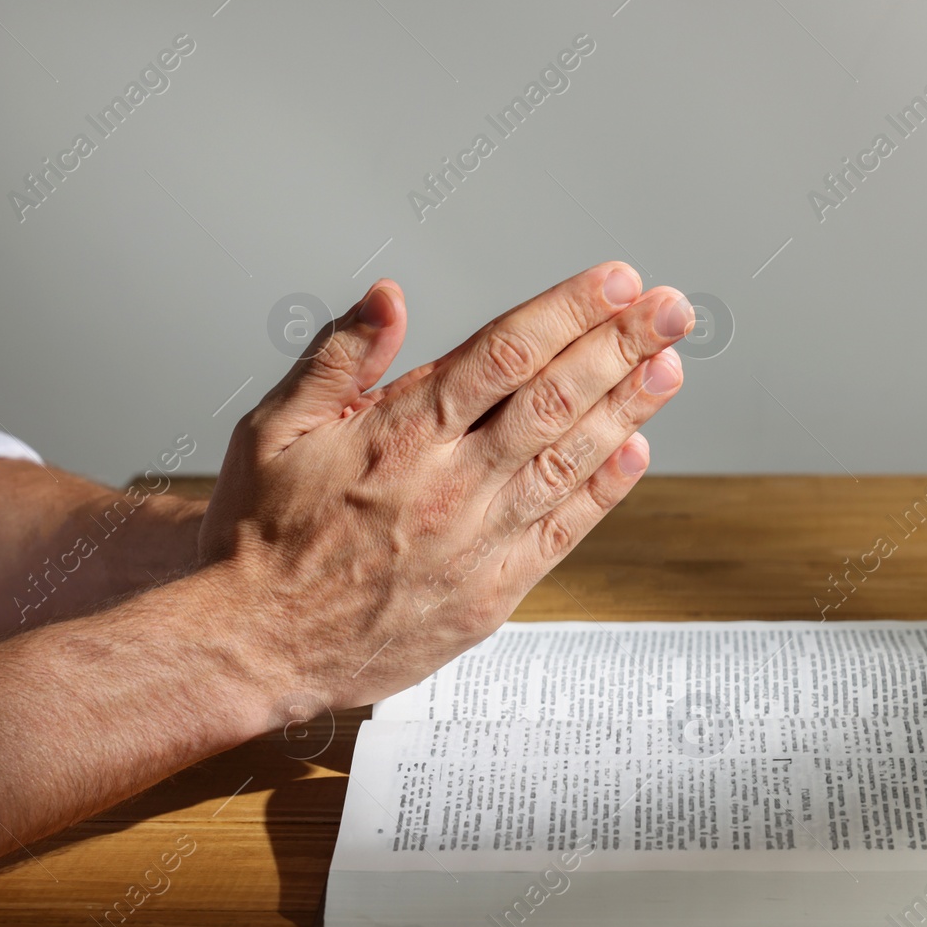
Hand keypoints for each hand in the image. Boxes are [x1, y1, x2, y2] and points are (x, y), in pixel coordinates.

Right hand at [197, 263, 689, 724]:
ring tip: (670, 364)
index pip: (505, 353)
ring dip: (628, 408)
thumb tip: (389, 297)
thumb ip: (337, 357)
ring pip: (571, 460)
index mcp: (400, 431)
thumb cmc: (259, 537)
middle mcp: (450, 482)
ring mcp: (477, 540)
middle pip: (556, 398)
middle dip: (621, 345)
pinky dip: (604, 490)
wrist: (255, 645)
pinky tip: (636, 451)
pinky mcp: (491, 593)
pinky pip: (562, 533)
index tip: (615, 281)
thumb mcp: (273, 427)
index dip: (569, 311)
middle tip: (671, 308)